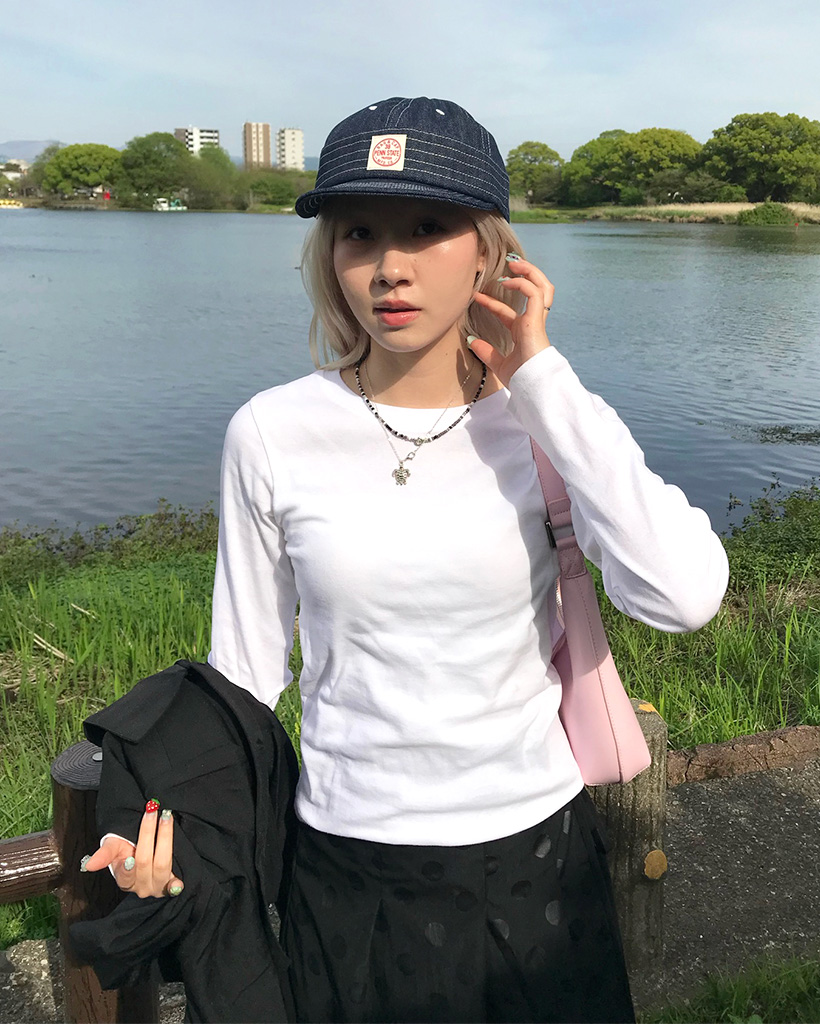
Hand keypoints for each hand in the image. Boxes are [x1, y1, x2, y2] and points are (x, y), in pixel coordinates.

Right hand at [82, 800, 182, 897]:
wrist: (142, 851)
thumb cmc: (126, 849)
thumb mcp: (113, 847)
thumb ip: (104, 854)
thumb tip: (88, 865)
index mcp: (125, 880)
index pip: (125, 874)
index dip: (127, 866)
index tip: (128, 854)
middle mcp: (141, 887)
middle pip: (145, 862)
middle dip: (149, 835)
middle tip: (153, 812)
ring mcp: (157, 886)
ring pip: (162, 865)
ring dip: (165, 839)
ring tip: (166, 818)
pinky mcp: (171, 884)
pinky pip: (175, 885)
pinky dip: (176, 883)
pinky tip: (179, 880)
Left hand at [468, 256, 554, 387]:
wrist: (533, 385)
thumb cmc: (521, 379)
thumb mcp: (498, 363)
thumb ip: (486, 351)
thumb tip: (470, 342)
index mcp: (524, 332)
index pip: (509, 312)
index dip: (492, 303)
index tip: (476, 297)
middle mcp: (532, 322)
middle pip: (536, 291)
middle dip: (525, 275)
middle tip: (508, 265)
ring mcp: (537, 319)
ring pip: (542, 286)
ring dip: (529, 271)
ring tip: (514, 263)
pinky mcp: (537, 319)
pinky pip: (534, 293)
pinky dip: (522, 283)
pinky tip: (507, 281)